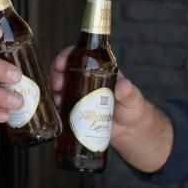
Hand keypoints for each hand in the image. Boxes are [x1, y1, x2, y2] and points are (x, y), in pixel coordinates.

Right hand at [51, 46, 170, 171]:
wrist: (131, 131)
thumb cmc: (133, 109)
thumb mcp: (133, 98)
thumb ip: (128, 92)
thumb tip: (123, 85)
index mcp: (99, 70)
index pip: (80, 56)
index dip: (67, 56)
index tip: (61, 63)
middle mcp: (86, 79)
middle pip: (65, 70)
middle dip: (57, 75)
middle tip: (58, 86)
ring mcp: (79, 95)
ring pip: (60, 87)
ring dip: (54, 92)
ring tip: (58, 102)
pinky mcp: (75, 110)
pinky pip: (61, 105)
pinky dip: (56, 107)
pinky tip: (57, 112)